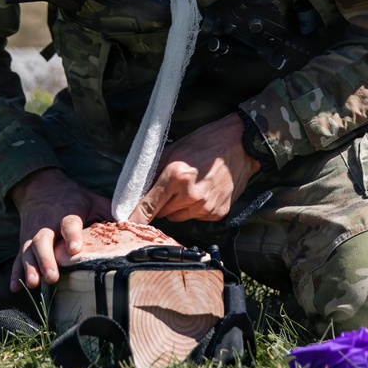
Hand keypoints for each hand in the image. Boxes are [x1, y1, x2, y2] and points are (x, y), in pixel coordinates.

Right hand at [8, 169, 112, 290]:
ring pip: (28, 251)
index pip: (69, 223)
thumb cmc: (73, 198)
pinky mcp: (23, 242)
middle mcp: (47, 224)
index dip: (72, 235)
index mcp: (67, 212)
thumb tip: (135, 225)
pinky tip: (15, 288)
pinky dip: (15, 273)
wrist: (40, 186)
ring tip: (35, 284)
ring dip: (31, 267)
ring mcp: (32, 234)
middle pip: (43, 241)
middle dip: (47, 259)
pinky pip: (17, 258)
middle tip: (52, 276)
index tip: (75, 248)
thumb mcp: (92, 199)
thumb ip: (110, 212)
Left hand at [127, 113, 260, 225]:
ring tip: (190, 187)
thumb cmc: (206, 143)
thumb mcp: (173, 150)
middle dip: (162, 203)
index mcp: (176, 177)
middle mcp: (191, 196)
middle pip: (162, 213)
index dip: (136, 217)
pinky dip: (195, 208)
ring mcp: (205, 207)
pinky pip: (196, 217)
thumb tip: (137, 190)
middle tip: (171, 187)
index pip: (148, 207)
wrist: (240, 145)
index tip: (127, 224)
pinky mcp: (217, 214)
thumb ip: (154, 172)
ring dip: (178, 207)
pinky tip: (204, 191)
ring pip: (178, 217)